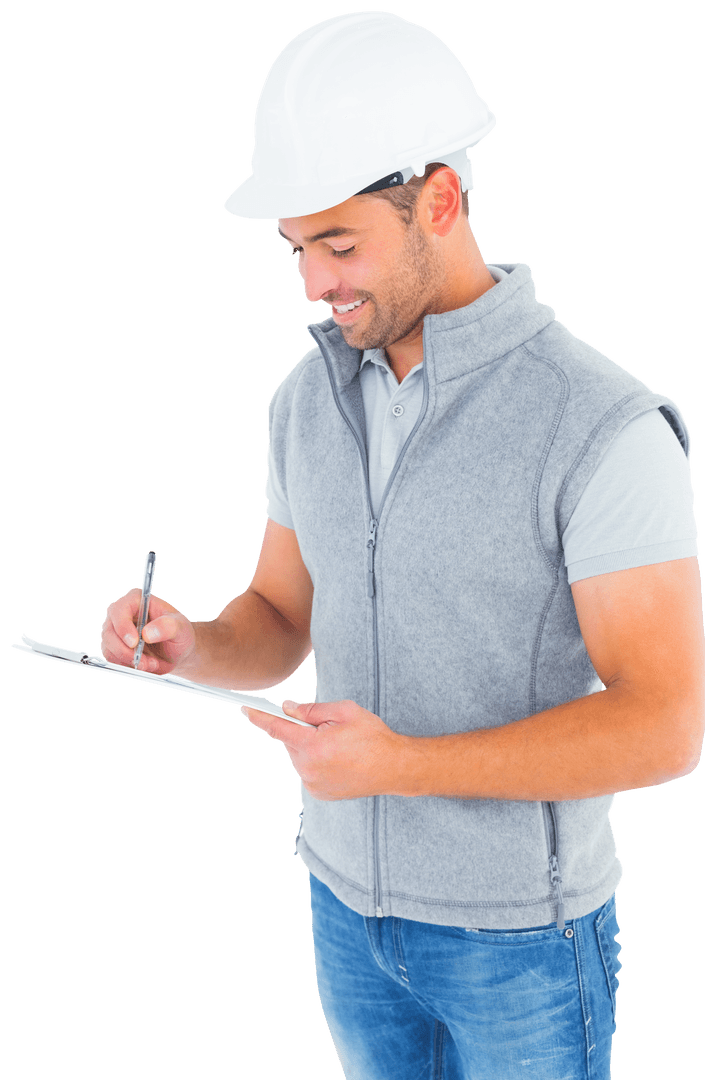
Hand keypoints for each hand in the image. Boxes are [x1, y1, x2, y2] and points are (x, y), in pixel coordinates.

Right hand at [100, 588, 195, 674]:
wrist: (177, 650)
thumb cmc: (179, 632)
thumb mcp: (180, 627)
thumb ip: (166, 626)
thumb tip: (147, 633)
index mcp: (136, 600)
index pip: (119, 610)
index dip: (123, 626)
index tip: (134, 642)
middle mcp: (122, 614)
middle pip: (109, 632)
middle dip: (125, 651)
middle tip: (144, 661)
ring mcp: (116, 632)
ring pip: (109, 649)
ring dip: (129, 661)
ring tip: (151, 663)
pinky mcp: (115, 648)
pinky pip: (113, 660)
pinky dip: (128, 666)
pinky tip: (145, 664)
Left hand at [241, 698, 406, 799]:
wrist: (394, 768)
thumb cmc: (372, 737)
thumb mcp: (344, 711)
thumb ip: (311, 710)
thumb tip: (288, 709)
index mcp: (314, 746)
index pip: (278, 728)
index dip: (260, 717)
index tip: (246, 709)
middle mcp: (308, 768)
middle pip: (291, 742)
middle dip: (303, 731)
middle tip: (329, 728)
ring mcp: (313, 784)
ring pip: (299, 756)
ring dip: (310, 747)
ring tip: (339, 746)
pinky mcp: (318, 793)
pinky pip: (308, 770)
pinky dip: (316, 761)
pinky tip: (338, 760)